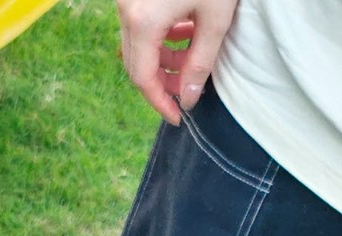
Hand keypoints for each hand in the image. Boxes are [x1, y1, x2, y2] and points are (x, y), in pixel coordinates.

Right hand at [118, 0, 239, 124]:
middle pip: (136, 64)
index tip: (177, 117)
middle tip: (188, 89)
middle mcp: (127, 11)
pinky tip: (185, 31)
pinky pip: (141, 24)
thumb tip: (187, 99)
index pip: (143, 78)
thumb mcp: (215, 20)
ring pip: (138, 45)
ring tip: (192, 58)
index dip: (160, 102)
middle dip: (163, 82)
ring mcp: (127, 0)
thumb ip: (200, 63)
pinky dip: (161, 37)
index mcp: (143, 21)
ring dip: (163, 59)